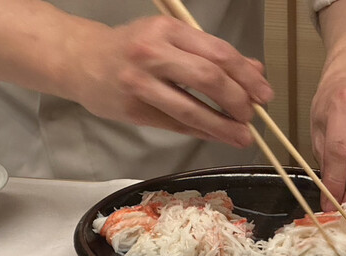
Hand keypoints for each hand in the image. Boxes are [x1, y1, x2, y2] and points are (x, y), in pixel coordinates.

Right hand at [68, 15, 273, 146]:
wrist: (81, 60)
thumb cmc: (132, 47)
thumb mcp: (171, 39)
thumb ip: (211, 54)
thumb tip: (254, 72)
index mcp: (167, 29)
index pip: (218, 53)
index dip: (246, 76)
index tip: (264, 94)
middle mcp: (152, 53)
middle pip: (208, 78)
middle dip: (238, 100)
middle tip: (253, 115)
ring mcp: (140, 83)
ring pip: (191, 108)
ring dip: (223, 125)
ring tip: (242, 136)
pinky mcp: (133, 110)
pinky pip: (176, 125)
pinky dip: (202, 132)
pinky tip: (219, 137)